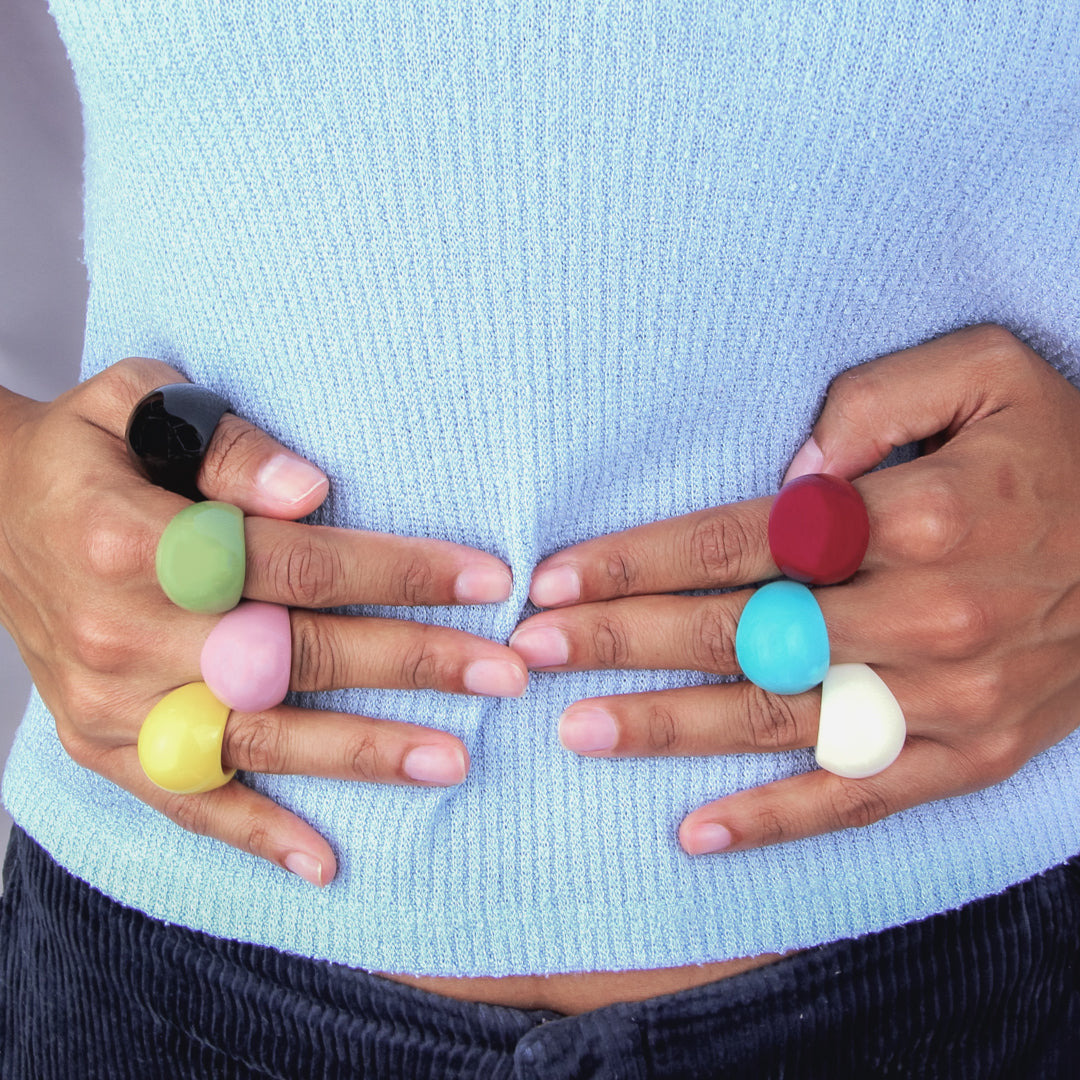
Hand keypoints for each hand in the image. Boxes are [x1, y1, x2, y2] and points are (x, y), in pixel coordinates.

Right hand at [0, 358, 525, 883]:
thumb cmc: (89, 451)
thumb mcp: (145, 402)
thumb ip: (230, 447)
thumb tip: (311, 491)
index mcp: (135, 537)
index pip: (296, 562)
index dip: (399, 572)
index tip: (488, 581)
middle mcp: (122, 630)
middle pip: (292, 655)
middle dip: (410, 664)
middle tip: (505, 673)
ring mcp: (110, 702)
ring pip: (256, 738)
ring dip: (362, 754)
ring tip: (453, 761)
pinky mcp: (100, 747)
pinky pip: (183, 800)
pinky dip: (255, 833)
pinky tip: (323, 861)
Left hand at [508, 325, 1079, 854]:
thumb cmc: (1061, 452)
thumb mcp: (986, 375)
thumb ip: (877, 402)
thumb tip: (789, 473)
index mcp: (915, 517)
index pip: (740, 543)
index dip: (641, 561)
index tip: (560, 575)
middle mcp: (923, 619)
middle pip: (740, 636)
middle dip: (624, 644)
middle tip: (533, 652)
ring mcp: (945, 703)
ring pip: (779, 724)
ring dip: (670, 731)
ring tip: (579, 730)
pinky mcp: (969, 758)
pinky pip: (859, 799)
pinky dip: (776, 819)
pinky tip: (697, 831)